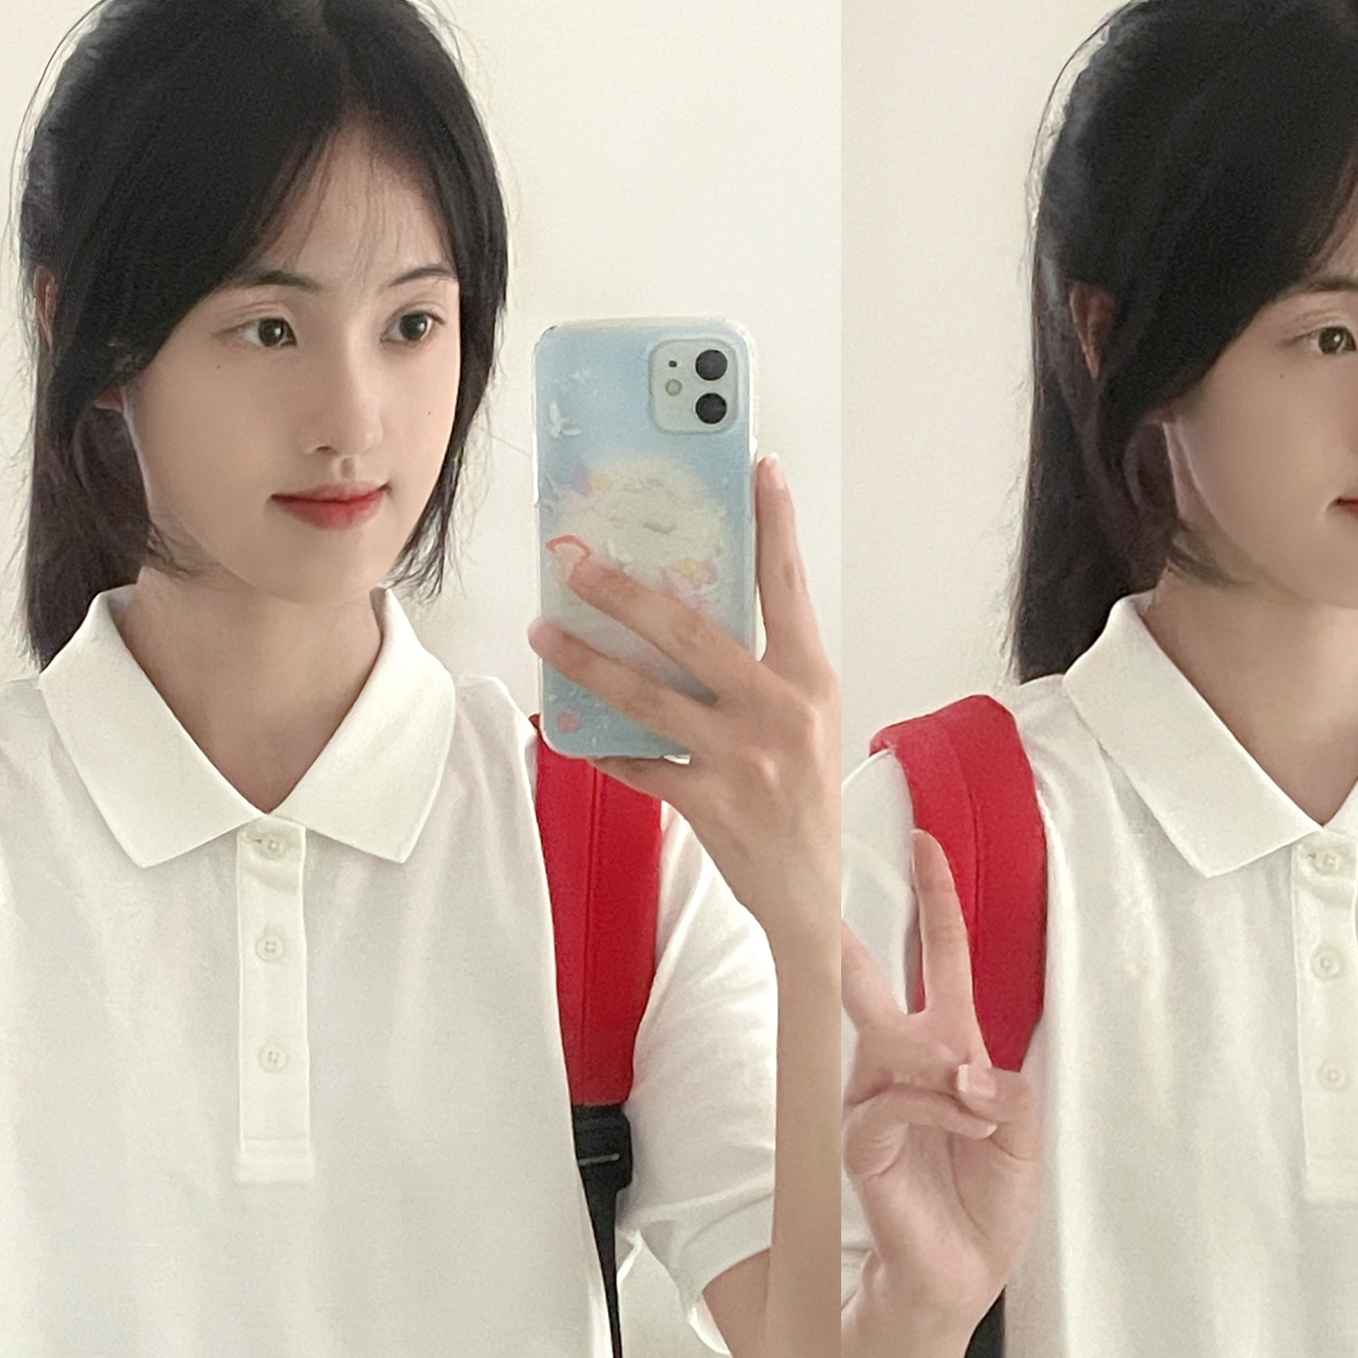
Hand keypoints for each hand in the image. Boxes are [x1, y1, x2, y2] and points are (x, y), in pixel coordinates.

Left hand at [525, 456, 838, 952]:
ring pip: (648, 696)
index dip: (774, 525)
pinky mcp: (708, 801)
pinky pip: (638, 764)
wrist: (811, 889)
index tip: (758, 467)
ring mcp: (741, 758)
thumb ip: (764, 668)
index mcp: (809, 679)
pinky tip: (577, 733)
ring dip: (588, 663)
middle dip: (626, 595)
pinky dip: (605, 748)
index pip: (788, 587)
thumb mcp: (804, 718)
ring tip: (546, 635)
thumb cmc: (804, 794)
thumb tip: (692, 614)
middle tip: (580, 565)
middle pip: (690, 633)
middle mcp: (777, 711)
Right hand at [843, 828, 1042, 1323]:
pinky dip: (934, 1104)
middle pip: (870, 985)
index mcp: (949, 1053)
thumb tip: (966, 1066)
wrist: (958, 1280)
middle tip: (838, 899)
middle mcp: (903, 1070)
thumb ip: (1005, 1088)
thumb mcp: (1023, 1137)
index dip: (934, 903)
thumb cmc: (984, 1212)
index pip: (936, 960)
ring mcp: (876, 1104)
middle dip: (858, 936)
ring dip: (941, 1065)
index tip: (925, 845)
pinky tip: (963, 1117)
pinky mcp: (862, 1144)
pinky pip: (890, 1100)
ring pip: (892, 1045)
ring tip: (977, 1104)